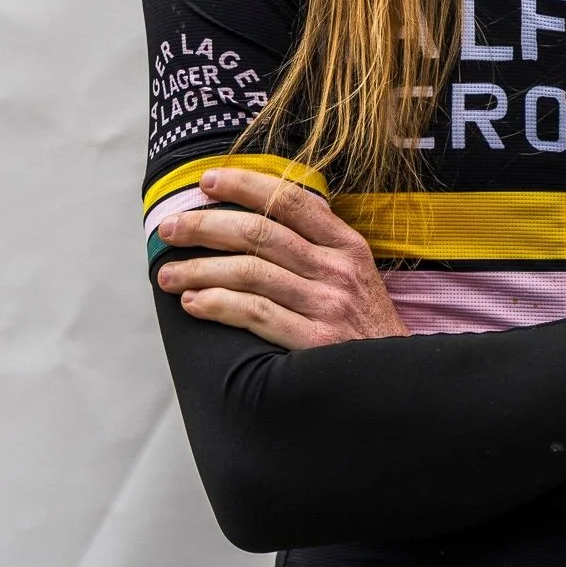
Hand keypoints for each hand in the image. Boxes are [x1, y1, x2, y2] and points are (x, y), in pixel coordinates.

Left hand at [154, 168, 407, 349]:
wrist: (398, 385)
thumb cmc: (365, 329)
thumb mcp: (356, 276)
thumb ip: (316, 247)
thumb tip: (256, 217)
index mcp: (347, 245)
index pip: (290, 199)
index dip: (244, 185)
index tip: (206, 180)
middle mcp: (337, 270)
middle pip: (260, 232)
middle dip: (205, 226)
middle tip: (170, 229)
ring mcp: (327, 306)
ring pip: (249, 272)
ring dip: (199, 269)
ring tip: (167, 274)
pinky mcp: (315, 343)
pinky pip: (255, 314)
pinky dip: (217, 305)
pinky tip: (193, 303)